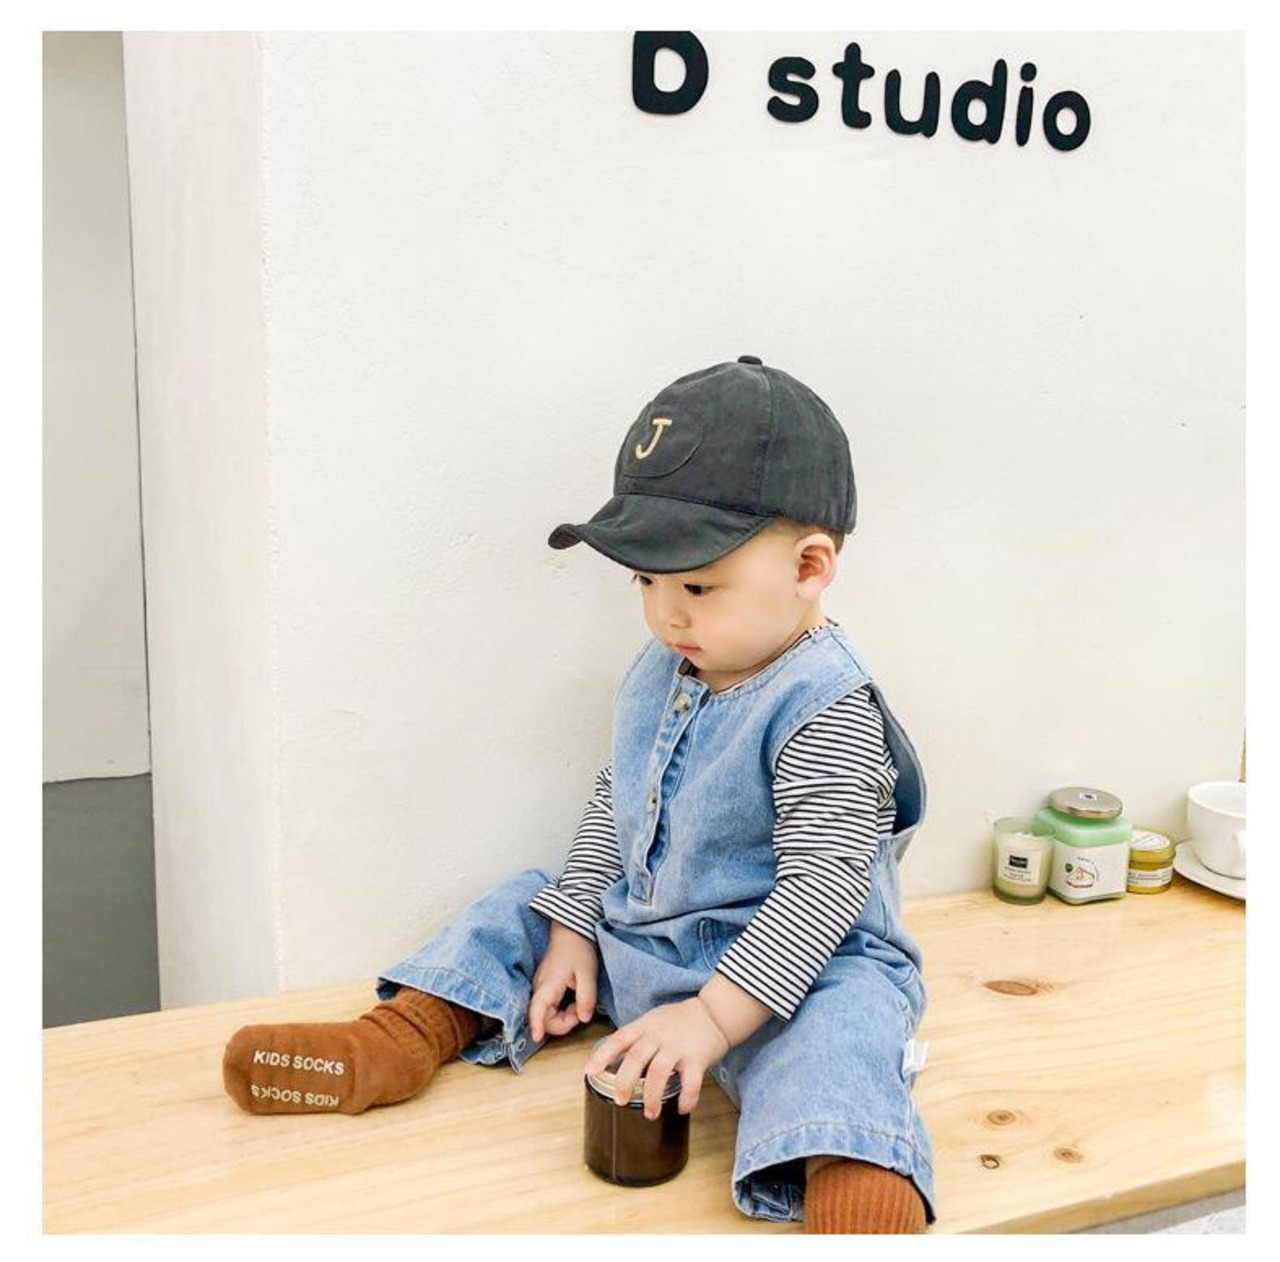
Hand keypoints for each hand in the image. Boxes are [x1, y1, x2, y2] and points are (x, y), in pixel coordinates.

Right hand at [528, 922, 598, 1042]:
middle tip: (580, 1011)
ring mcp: (541, 988)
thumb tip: (584, 1019)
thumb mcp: (587, 973)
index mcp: (547, 985)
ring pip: (546, 1014)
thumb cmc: (578, 949)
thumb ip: (586, 998)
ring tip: (579, 1004)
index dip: (536, 1025)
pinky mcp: (545, 987)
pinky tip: (573, 1001)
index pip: (536, 1010)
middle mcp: (539, 988)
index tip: (537, 1038)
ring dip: (563, 1017)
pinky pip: (549, 1007)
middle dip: (562, 1023)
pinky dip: (561, 1010)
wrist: (571, 931)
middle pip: (543, 1018)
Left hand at [583, 997, 729, 1119]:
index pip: (619, 1039)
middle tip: (619, 1100)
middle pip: (636, 1058)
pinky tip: (682, 1108)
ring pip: (659, 1072)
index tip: (590, 1071)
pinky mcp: (697, 1058)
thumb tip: (618, 1060)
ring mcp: (678, 1046)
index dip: (603, 1055)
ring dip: (652, 1096)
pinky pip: (690, 1082)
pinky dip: (686, 1098)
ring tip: (649, 1113)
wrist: (714, 1013)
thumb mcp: (654, 1020)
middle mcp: (659, 1035)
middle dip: (625, 1081)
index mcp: (645, 1026)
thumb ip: (638, 1037)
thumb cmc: (680, 1019)